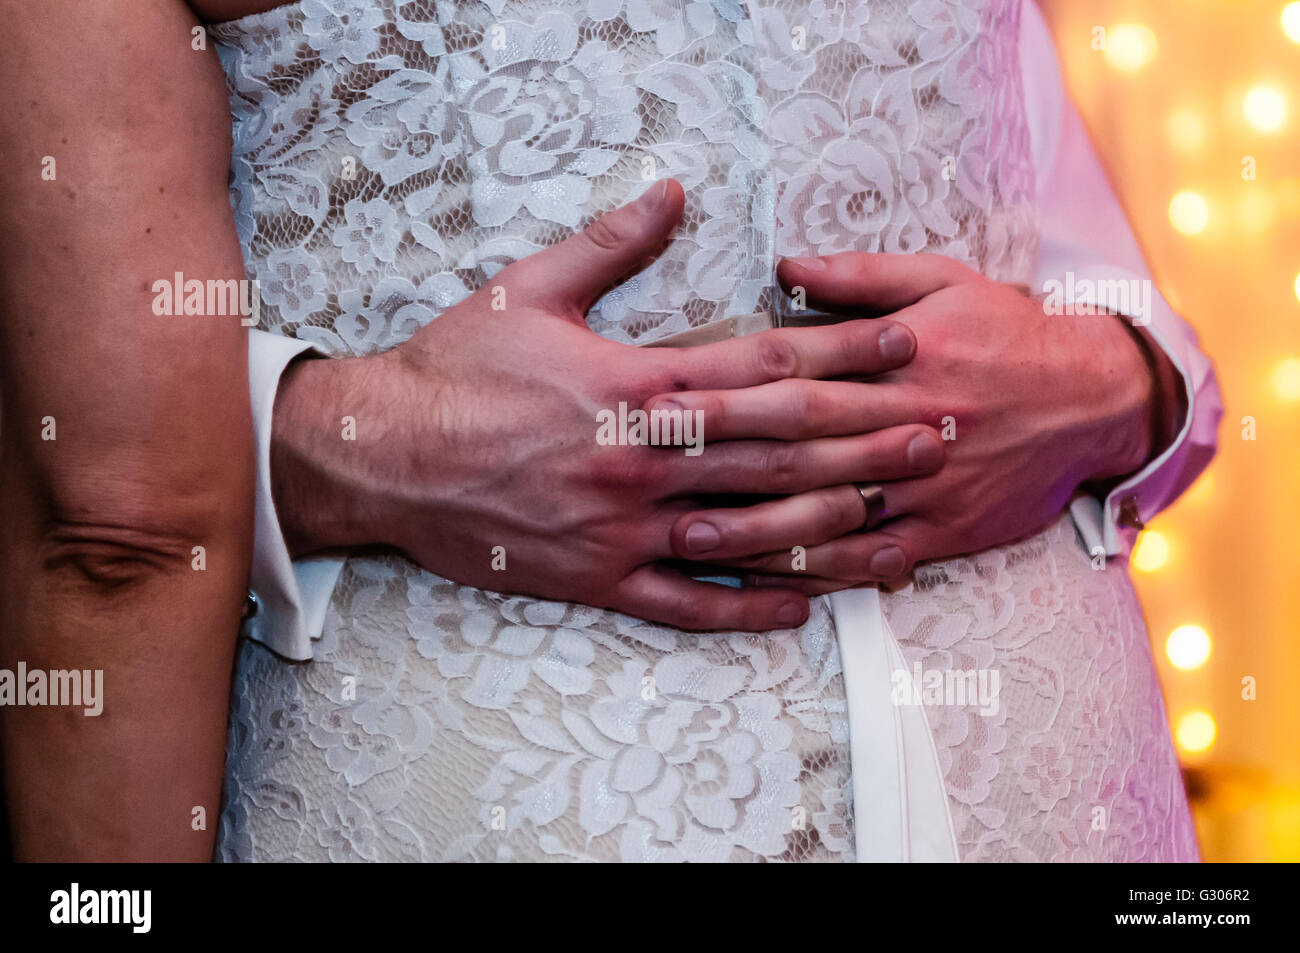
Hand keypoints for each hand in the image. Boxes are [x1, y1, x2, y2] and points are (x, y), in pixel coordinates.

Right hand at [270, 186, 939, 627]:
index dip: (843, 352)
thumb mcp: (529, 291)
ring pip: (749, 531)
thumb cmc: (456, 372)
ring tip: (896, 515)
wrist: (384, 456)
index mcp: (638, 382)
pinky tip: (803, 608)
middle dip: (866, 439)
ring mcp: (628, 525)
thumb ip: (610, 244)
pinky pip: (687, 604)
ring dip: (829, 523)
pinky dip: (748, 609)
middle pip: (779, 450)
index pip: (764, 366)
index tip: (905, 343)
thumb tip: (672, 192)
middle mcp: (646, 456)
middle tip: (937, 433)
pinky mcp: (600, 579)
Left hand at [649, 251, 1165, 592]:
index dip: (727, 382)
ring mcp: (926, 482)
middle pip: (801, 438)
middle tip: (651, 463)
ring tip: (689, 535)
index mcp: (900, 355)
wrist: (1098, 398)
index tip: (665, 390)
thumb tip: (783, 265)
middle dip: (721, 450)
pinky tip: (769, 581)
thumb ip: (860, 277)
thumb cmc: (1009, 329)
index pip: (798, 369)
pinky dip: (823, 570)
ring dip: (756, 525)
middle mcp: (908, 419)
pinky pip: (875, 556)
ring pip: (829, 508)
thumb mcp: (943, 281)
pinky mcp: (946, 529)